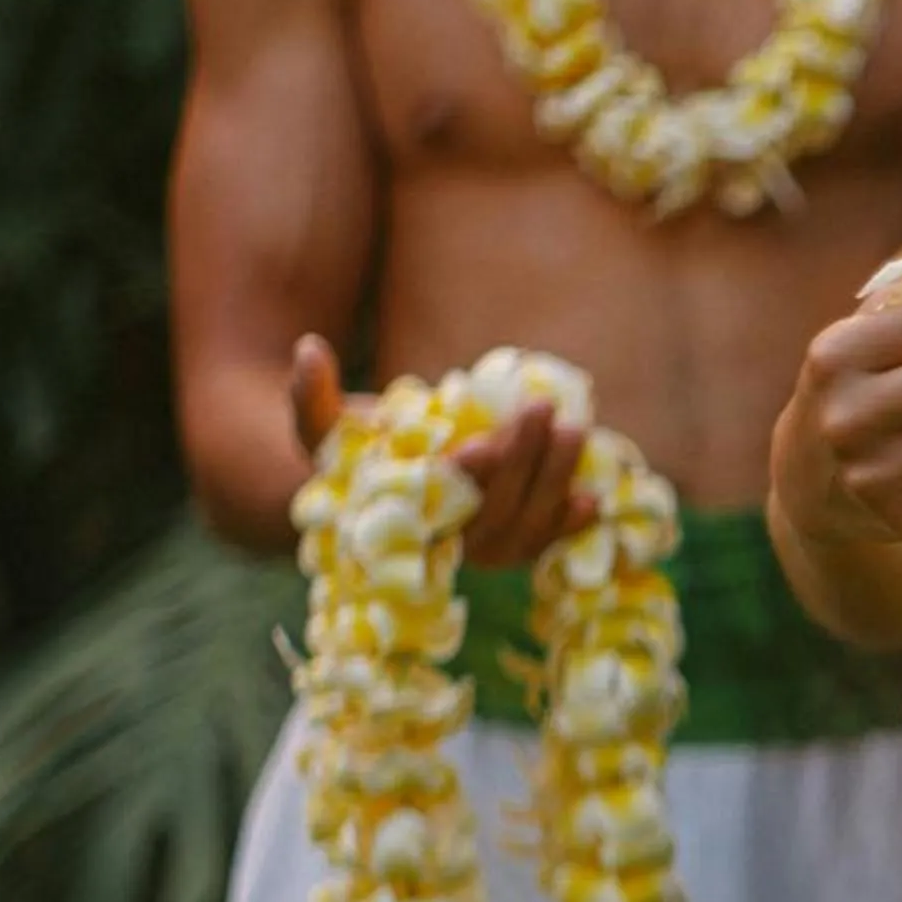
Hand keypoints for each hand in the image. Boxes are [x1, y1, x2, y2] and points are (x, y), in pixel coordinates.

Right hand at [289, 333, 597, 562]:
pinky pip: (546, 545)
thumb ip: (309, 395)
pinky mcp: (512, 546)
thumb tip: (308, 349)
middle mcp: (444, 545)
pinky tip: (592, 498)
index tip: (482, 444)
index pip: (440, 502)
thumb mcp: (322, 425)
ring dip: (554, 481)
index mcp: (399, 518)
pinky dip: (570, 526)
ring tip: (574, 430)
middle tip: (541, 410)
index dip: (466, 476)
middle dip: (522, 464)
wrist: (386, 484)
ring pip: (526, 528)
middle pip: (494, 514)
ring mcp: (481, 551)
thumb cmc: (352, 452)